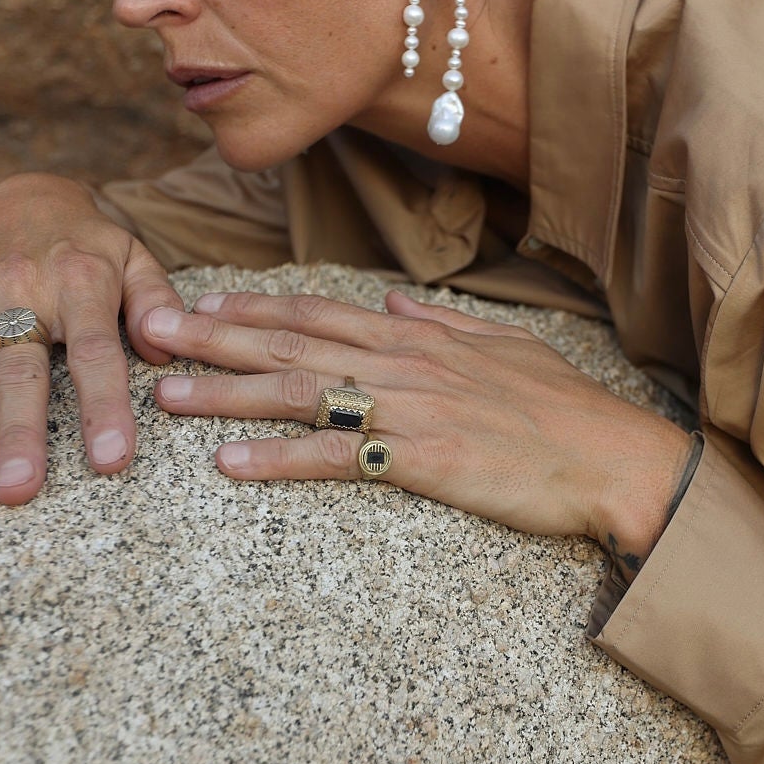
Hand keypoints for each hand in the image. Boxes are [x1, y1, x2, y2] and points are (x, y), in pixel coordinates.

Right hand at [0, 174, 182, 503]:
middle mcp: (24, 291)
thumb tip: (168, 350)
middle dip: (20, 433)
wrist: (21, 191)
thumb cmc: (86, 243)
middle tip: (17, 490)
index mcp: (82, 285)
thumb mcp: (134, 256)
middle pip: (22, 371)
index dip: (104, 406)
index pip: (97, 352)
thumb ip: (156, 301)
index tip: (110, 459)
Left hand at [148, 285, 693, 556]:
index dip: (254, 308)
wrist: (615, 457)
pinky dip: (278, 458)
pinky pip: (335, 457)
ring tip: (166, 394)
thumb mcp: (504, 347)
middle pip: (291, 345)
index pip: (320, 312)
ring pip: (298, 393)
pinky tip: (229, 463)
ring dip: (226, 392)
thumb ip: (442, 323)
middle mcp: (404, 363)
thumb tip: (395, 301)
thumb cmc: (566, 409)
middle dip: (213, 337)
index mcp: (419, 337)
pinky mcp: (420, 459)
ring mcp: (409, 409)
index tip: (199, 303)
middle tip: (149, 331)